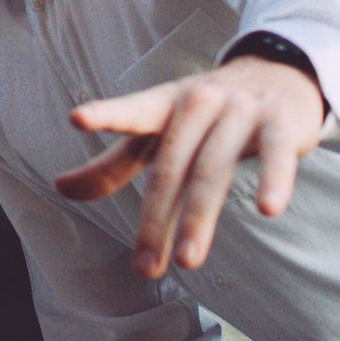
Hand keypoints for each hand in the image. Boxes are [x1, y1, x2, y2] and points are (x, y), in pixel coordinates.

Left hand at [54, 57, 326, 278]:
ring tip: (187, 260)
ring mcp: (240, 110)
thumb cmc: (205, 112)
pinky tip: (268, 209)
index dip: (106, 114)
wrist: (280, 73)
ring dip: (200, 215)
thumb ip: (112, 163)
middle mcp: (199, 103)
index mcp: (165, 105)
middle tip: (145, 268)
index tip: (77, 118)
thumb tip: (59, 188)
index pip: (134, 111)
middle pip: (173, 165)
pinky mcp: (280, 122)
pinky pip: (275, 153)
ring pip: (215, 167)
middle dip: (156, 217)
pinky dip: (272, 179)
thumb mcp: (158, 132)